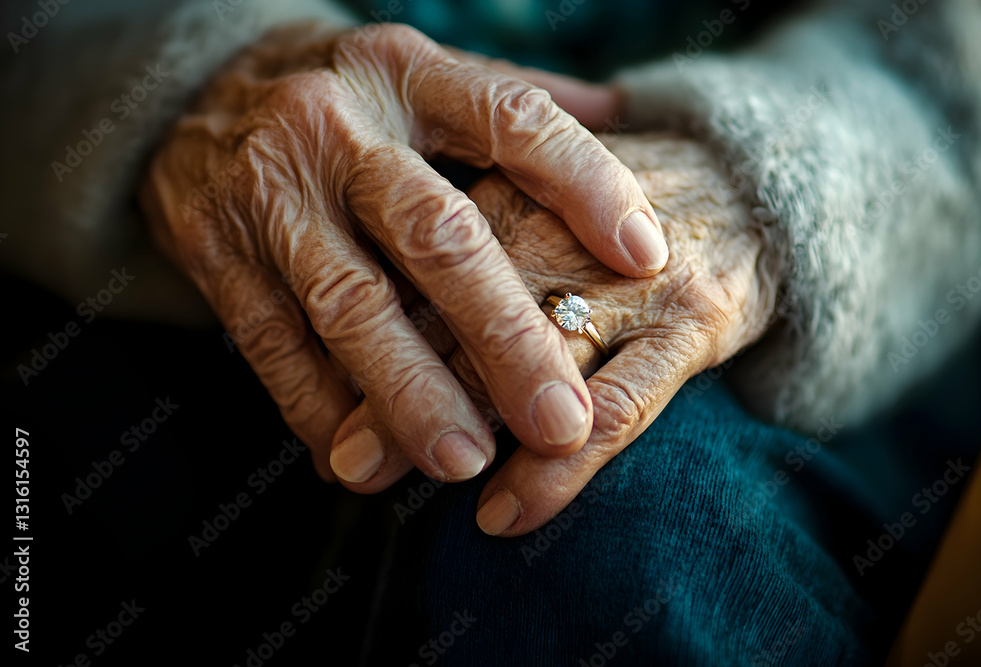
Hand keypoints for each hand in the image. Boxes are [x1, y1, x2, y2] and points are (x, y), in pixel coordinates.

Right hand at [140, 22, 666, 482]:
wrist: (192, 93)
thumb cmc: (348, 99)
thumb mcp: (424, 72)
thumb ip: (515, 98)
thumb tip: (632, 110)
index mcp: (408, 73)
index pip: (511, 119)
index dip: (586, 184)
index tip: (646, 257)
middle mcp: (337, 128)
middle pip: (434, 236)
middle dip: (503, 336)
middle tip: (560, 421)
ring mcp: (268, 193)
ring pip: (349, 305)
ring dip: (409, 393)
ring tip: (465, 461)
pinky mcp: (214, 252)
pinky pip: (272, 344)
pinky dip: (321, 407)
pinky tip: (366, 460)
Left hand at [344, 134, 776, 534]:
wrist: (751, 187)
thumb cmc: (610, 211)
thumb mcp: (534, 196)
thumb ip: (460, 242)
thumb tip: (357, 315)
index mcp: (514, 181)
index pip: (421, 261)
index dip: (367, 331)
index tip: (319, 393)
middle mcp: (567, 225)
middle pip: (467, 311)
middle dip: (402, 390)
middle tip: (350, 461)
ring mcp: (634, 276)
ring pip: (536, 363)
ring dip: (472, 431)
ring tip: (416, 488)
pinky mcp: (693, 323)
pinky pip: (617, 412)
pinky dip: (555, 472)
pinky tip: (505, 514)